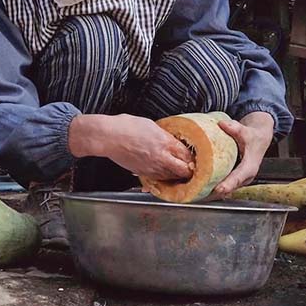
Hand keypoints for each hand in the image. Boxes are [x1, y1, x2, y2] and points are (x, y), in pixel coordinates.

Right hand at [69, 114, 193, 180]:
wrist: (108, 137)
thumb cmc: (127, 127)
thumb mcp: (152, 126)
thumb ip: (165, 136)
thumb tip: (173, 141)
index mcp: (166, 143)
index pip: (188, 156)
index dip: (194, 158)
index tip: (197, 158)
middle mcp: (161, 158)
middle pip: (184, 171)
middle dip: (190, 170)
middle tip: (193, 168)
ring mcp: (152, 168)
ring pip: (172, 177)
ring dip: (178, 175)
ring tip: (181, 172)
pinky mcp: (143, 173)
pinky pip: (159, 179)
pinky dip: (165, 177)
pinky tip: (165, 173)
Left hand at [205, 112, 275, 199]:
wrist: (259, 140)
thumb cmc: (253, 137)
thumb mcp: (246, 131)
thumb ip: (236, 128)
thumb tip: (223, 124)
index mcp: (249, 167)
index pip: (238, 178)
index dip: (228, 184)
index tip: (218, 189)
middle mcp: (244, 177)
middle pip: (229, 189)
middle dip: (214, 193)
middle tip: (198, 194)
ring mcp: (238, 180)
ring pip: (224, 191)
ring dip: (210, 193)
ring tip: (194, 194)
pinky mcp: (232, 180)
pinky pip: (222, 187)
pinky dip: (210, 189)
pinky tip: (197, 189)